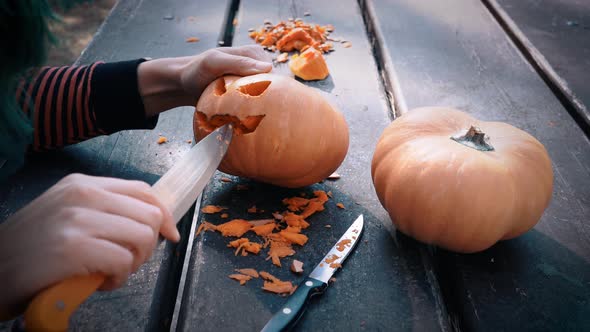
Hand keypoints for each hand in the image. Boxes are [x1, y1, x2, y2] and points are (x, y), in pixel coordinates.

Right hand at [0, 174, 179, 318]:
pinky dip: (120, 278)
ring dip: (135, 263)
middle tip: (128, 261)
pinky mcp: (73, 247)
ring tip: (112, 272)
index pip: (142, 190)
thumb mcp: (66, 214)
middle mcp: (82, 195)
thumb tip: (150, 220)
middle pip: (149, 214)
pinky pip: (124, 261)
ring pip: (143, 237)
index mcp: (82, 184)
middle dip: (148, 244)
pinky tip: (101, 283)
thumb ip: (102, 210)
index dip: (163, 215)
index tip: (169, 234)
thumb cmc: (32, 248)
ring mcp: (77, 219)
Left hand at [138, 45, 272, 116]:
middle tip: (252, 112)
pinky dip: (252, 112)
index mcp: (254, 55)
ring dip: (259, 108)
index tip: (258, 102)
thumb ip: (238, 63)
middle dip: (267, 100)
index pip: (274, 73)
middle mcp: (256, 67)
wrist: (183, 85)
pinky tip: (245, 119)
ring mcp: (251, 82)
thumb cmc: (196, 70)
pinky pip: (256, 105)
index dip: (272, 88)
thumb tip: (268, 67)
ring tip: (248, 117)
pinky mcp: (246, 95)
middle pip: (273, 87)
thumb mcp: (214, 62)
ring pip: (266, 97)